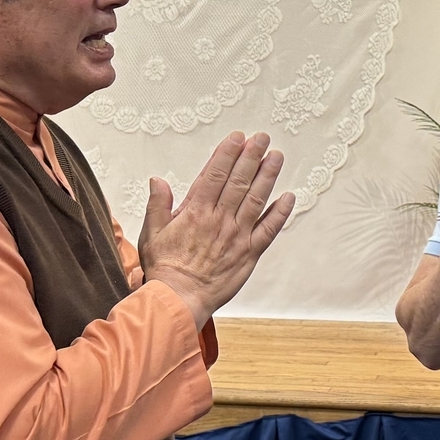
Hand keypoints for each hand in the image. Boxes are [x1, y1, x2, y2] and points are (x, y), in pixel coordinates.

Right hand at [139, 132, 295, 328]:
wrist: (179, 300)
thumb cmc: (165, 270)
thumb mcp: (152, 233)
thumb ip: (158, 205)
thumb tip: (158, 180)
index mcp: (195, 212)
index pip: (214, 175)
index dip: (227, 154)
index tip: (237, 138)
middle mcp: (219, 220)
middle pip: (238, 181)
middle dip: (251, 156)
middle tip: (262, 138)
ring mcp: (236, 236)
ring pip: (256, 199)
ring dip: (267, 176)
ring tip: (276, 157)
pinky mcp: (249, 253)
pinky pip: (268, 230)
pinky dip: (280, 213)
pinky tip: (288, 197)